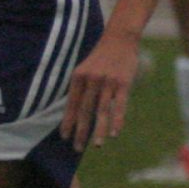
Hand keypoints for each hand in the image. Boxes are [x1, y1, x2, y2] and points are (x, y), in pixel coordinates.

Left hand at [61, 32, 141, 151]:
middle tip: (77, 148)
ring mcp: (107, 81)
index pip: (71, 105)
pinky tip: (114, 133)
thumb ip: (80, 88)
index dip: (67, 122)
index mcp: (78, 77)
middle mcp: (91, 80)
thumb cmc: (101, 57)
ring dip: (98, 130)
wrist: (119, 38)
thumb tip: (73, 112)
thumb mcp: (84, 69)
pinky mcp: (123, 82)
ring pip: (102, 110)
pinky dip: (117, 120)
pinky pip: (120, 105)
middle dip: (80, 131)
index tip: (65, 138)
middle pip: (84, 110)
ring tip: (96, 145)